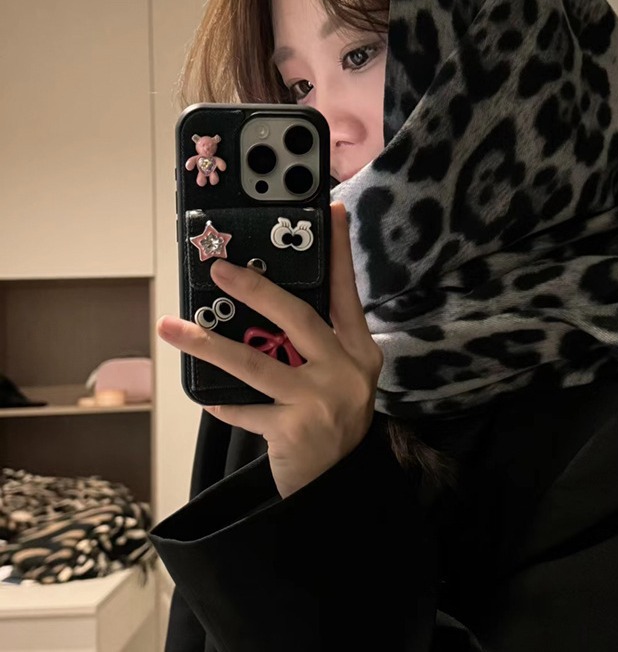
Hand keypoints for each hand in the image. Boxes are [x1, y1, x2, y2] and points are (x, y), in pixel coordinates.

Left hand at [156, 202, 382, 497]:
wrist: (337, 487)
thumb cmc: (331, 420)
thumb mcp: (339, 378)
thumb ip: (317, 344)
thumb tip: (264, 301)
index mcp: (360, 353)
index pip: (347, 293)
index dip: (338, 253)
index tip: (328, 212)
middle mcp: (348, 372)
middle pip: (300, 318)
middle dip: (258, 289)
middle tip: (220, 268)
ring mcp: (322, 401)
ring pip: (258, 364)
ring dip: (210, 344)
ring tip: (173, 327)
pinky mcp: (296, 431)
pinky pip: (245, 409)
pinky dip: (224, 403)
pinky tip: (206, 397)